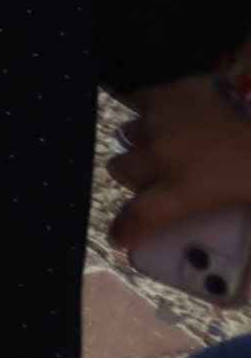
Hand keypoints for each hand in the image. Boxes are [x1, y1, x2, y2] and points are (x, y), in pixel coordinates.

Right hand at [112, 70, 250, 251]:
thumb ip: (245, 231)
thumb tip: (250, 265)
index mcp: (185, 190)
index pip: (140, 216)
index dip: (125, 230)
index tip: (120, 238)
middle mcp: (160, 156)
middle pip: (120, 169)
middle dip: (134, 178)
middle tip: (157, 180)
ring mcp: (157, 121)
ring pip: (128, 135)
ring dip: (142, 143)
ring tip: (166, 143)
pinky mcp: (165, 92)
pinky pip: (139, 103)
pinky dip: (150, 112)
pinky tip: (169, 114)